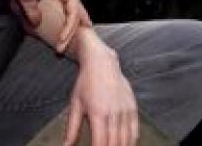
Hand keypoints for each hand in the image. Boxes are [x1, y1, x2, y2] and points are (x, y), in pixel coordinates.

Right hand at [12, 0, 90, 50]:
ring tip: (62, 44)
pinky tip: (64, 35)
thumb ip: (33, 11)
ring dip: (70, 31)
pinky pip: (72, 11)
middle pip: (75, 12)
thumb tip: (36, 23)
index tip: (66, 37)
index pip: (70, 7)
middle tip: (65, 46)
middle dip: (72, 31)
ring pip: (75, 14)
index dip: (69, 23)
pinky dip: (69, 25)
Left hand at [63, 30, 138, 145]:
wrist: (102, 63)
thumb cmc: (86, 83)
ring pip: (126, 139)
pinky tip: (124, 145)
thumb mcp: (75, 105)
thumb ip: (72, 129)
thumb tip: (66, 145)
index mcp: (97, 112)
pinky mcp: (133, 108)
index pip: (100, 142)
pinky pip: (135, 131)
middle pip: (114, 143)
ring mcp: (125, 110)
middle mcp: (113, 113)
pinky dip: (130, 141)